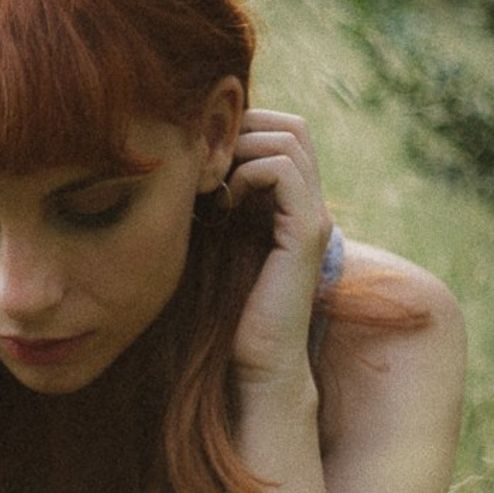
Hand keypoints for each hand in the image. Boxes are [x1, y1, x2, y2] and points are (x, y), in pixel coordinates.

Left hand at [227, 110, 332, 387]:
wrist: (257, 365)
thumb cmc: (227, 312)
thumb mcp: (216, 244)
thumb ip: (214, 205)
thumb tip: (180, 167)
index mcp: (292, 205)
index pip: (285, 132)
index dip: (244, 129)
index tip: (205, 159)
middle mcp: (310, 206)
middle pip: (293, 127)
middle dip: (244, 129)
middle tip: (206, 162)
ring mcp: (312, 218)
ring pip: (291, 140)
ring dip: (243, 148)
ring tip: (214, 182)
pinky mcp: (304, 235)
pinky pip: (285, 172)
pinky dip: (250, 171)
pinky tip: (226, 201)